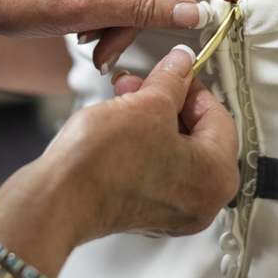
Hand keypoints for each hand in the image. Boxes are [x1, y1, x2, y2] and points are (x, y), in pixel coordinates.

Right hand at [0, 46, 240, 277]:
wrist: (57, 199)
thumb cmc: (103, 164)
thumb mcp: (148, 103)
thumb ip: (173, 79)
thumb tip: (182, 64)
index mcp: (216, 176)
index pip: (219, 116)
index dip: (192, 85)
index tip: (175, 71)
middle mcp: (202, 202)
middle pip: (198, 136)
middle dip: (169, 102)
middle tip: (147, 83)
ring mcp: (172, 212)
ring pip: (174, 151)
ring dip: (152, 120)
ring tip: (125, 100)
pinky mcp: (143, 213)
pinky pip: (154, 170)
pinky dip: (141, 145)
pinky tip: (118, 126)